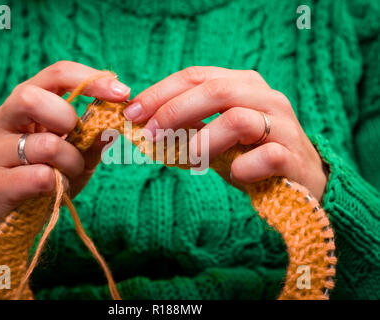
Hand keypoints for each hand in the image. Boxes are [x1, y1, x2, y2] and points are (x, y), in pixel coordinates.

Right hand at [0, 61, 129, 245]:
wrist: (20, 216)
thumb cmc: (51, 174)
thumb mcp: (79, 151)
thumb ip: (96, 135)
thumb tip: (118, 119)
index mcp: (25, 103)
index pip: (56, 75)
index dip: (91, 80)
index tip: (123, 93)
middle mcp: (4, 120)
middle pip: (30, 97)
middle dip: (67, 118)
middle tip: (77, 138)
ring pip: (46, 145)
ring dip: (72, 162)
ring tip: (69, 173)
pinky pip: (42, 177)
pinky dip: (60, 185)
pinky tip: (55, 189)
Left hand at [123, 66, 327, 199]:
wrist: (300, 178)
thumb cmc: (250, 153)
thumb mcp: (216, 135)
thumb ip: (189, 125)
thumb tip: (145, 124)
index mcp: (243, 84)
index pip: (196, 76)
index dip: (160, 93)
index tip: (132, 113)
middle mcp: (265, 97)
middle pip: (215, 91)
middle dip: (174, 111)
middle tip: (149, 134)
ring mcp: (283, 125)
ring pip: (238, 120)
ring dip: (203, 140)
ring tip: (187, 158)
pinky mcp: (293, 155)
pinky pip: (265, 156)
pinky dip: (242, 168)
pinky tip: (235, 175)